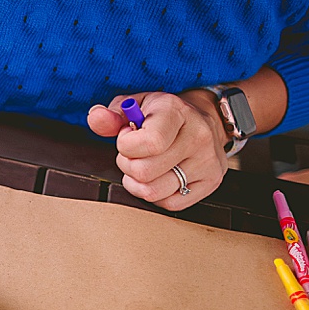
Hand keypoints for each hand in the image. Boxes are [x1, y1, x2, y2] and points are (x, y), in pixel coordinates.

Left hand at [86, 90, 226, 209]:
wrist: (203, 119)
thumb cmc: (162, 115)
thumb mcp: (135, 106)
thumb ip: (111, 115)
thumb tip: (96, 118)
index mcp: (177, 112)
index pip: (149, 143)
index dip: (126, 146)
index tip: (127, 137)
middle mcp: (198, 137)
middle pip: (144, 172)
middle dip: (128, 165)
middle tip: (134, 154)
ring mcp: (208, 162)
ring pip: (153, 192)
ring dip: (138, 182)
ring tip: (144, 164)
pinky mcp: (211, 181)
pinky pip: (169, 203)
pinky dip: (155, 194)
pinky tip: (158, 176)